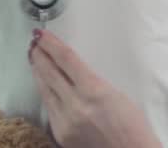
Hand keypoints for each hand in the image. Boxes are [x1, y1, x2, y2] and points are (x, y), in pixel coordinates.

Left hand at [29, 29, 161, 147]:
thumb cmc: (134, 126)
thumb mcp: (117, 96)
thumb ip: (93, 84)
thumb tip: (75, 73)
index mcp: (95, 91)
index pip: (66, 60)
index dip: (52, 44)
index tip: (43, 34)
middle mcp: (76, 105)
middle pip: (50, 73)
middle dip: (40, 55)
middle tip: (34, 42)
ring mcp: (65, 121)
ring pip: (45, 90)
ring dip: (38, 72)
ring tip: (34, 58)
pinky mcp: (60, 134)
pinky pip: (49, 107)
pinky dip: (45, 92)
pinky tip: (43, 84)